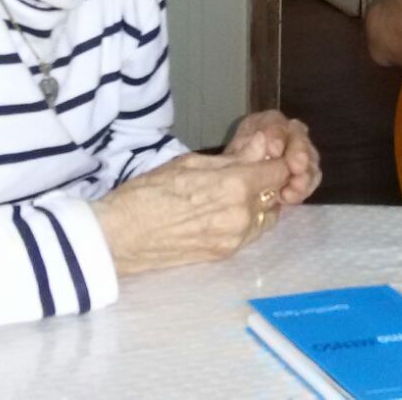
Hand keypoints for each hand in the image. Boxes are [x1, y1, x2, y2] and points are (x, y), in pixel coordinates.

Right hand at [90, 139, 290, 276]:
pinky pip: (251, 234)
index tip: (266, 157)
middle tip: (250, 173)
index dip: (276, 161)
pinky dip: (249, 221)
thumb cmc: (147, 193)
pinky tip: (227, 212)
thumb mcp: (189, 163)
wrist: (121, 236)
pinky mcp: (225, 254)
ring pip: (267, 216)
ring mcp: (235, 238)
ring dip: (260, 203)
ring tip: (236, 194)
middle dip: (268, 182)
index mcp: (234, 186)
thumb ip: (233, 158)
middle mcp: (242, 215)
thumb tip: (263, 146)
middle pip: (276, 194)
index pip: (280, 171)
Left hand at [228, 111, 320, 203]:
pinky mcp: (301, 175)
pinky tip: (289, 198)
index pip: (273, 121)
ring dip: (304, 174)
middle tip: (297, 168)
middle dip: (299, 152)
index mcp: (261, 125)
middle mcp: (283, 135)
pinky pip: (310, 178)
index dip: (277, 133)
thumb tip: (261, 139)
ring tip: (291, 190)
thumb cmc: (225, 175)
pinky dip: (303, 188)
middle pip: (298, 135)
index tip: (274, 151)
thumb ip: (245, 150)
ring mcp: (296, 154)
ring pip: (309, 157)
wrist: (227, 198)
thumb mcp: (228, 162)